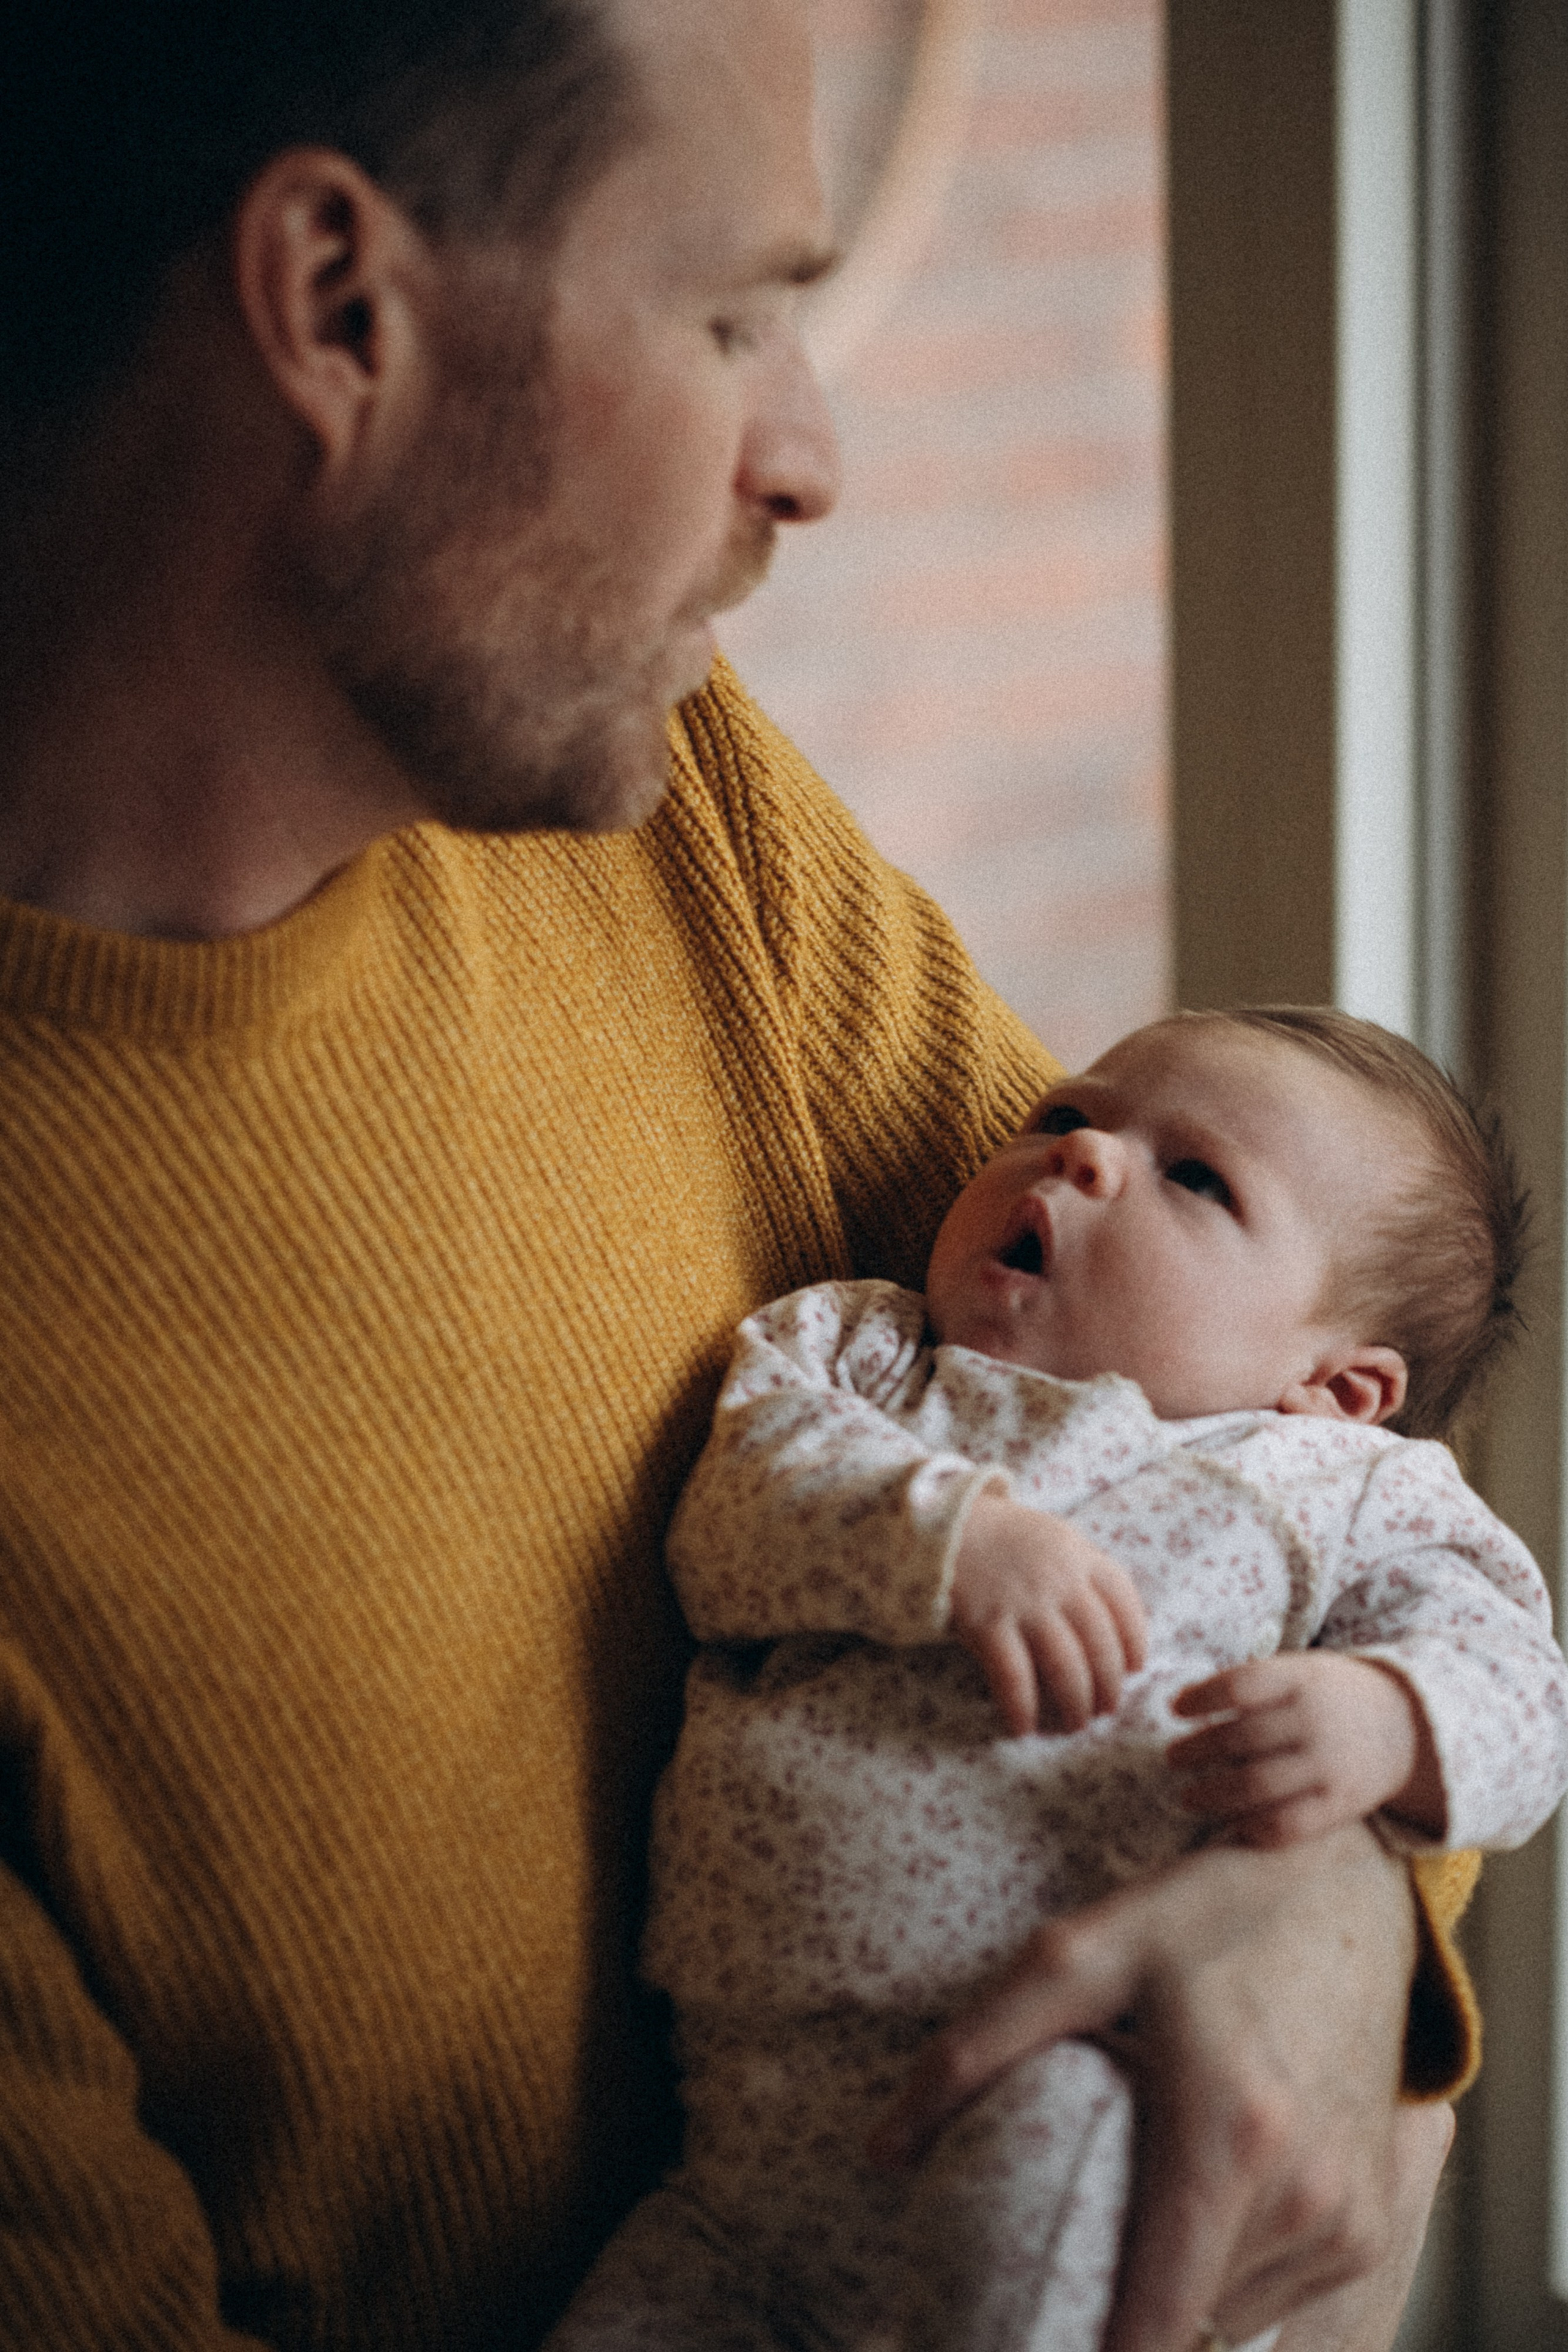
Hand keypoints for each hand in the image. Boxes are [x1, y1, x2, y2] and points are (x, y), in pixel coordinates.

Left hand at [868, 1825, 1416, 2351]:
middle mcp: (1305, 2195)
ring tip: (1124, 2220)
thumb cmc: (1203, 1913)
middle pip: (1184, 2328)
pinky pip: (1282, 2296)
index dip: (1080, 2345)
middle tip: (1059, 2260)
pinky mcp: (1373, 2216)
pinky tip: (1189, 2209)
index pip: (1152, 2320)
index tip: (1025, 2326)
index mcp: (1230, 2136)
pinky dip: (1226, 2276)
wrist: (1346, 1890)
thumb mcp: (1079, 1952)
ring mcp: (1350, 2215)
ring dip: (1173, 2296)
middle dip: (1113, 2316)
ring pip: (1232, 2322)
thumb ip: (974, 2048)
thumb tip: (882, 2150)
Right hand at [948, 1493, 1146, 1733]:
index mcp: (1079, 1556)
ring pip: (1067, 1668)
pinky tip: (1024, 1727)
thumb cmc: (1001, 1538)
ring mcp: (1024, 1603)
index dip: (1135, 1641)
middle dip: (1108, 1686)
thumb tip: (1112, 1626)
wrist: (940, 1526)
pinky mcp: (987, 1624)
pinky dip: (1022, 1707)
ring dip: (1075, 1704)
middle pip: (1100, 1646)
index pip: (1124, 1602)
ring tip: (1075, 1724)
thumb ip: (1083, 1572)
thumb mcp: (1052, 1538)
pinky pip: (1014, 1677)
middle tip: (1105, 1709)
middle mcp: (1059, 1581)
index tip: (1135, 1667)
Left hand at [1168, 1655, 1443, 1846]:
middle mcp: (1315, 1721)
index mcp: (1302, 1679)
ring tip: (1187, 1796)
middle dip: (1196, 1750)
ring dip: (1212, 1794)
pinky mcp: (1340, 1805)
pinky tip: (1232, 1824)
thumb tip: (1186, 1702)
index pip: (1240, 1686)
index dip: (1201, 1698)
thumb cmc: (1333, 1695)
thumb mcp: (1302, 1671)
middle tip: (1171, 1758)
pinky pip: (1288, 1825)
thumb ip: (1256, 1684)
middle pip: (1240, 1738)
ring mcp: (1329, 1765)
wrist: (1407, 1726)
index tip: (1176, 1709)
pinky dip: (1254, 1828)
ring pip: (1256, 1786)